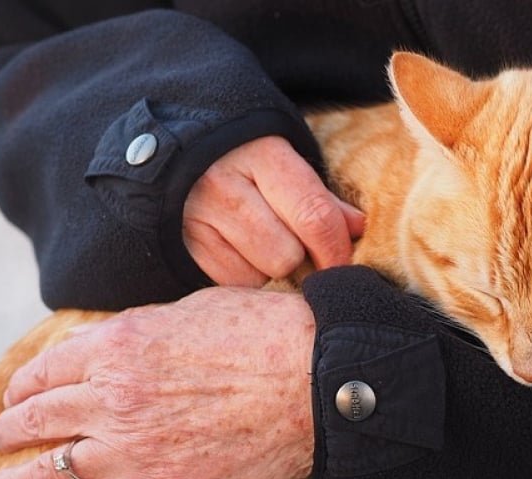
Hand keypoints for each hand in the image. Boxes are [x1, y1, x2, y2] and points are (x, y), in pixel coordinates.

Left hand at [0, 287, 316, 478]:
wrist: (314, 379)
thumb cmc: (266, 332)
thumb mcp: (193, 308)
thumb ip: (145, 326)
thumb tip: (124, 338)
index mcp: (116, 346)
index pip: (48, 370)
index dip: (25, 384)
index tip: (17, 394)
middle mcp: (110, 398)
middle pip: (39, 418)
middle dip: (11, 429)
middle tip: (0, 438)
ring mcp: (130, 449)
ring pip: (53, 471)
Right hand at [184, 135, 365, 286]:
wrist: (173, 144)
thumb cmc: (242, 155)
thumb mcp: (281, 159)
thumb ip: (318, 195)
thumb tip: (357, 229)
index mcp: (262, 154)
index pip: (314, 216)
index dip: (336, 250)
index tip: (343, 263)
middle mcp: (225, 184)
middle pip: (287, 255)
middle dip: (299, 258)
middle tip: (293, 244)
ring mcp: (197, 216)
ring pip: (259, 274)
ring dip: (269, 268)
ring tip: (259, 242)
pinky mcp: (180, 243)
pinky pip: (230, 283)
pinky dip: (241, 275)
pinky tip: (236, 250)